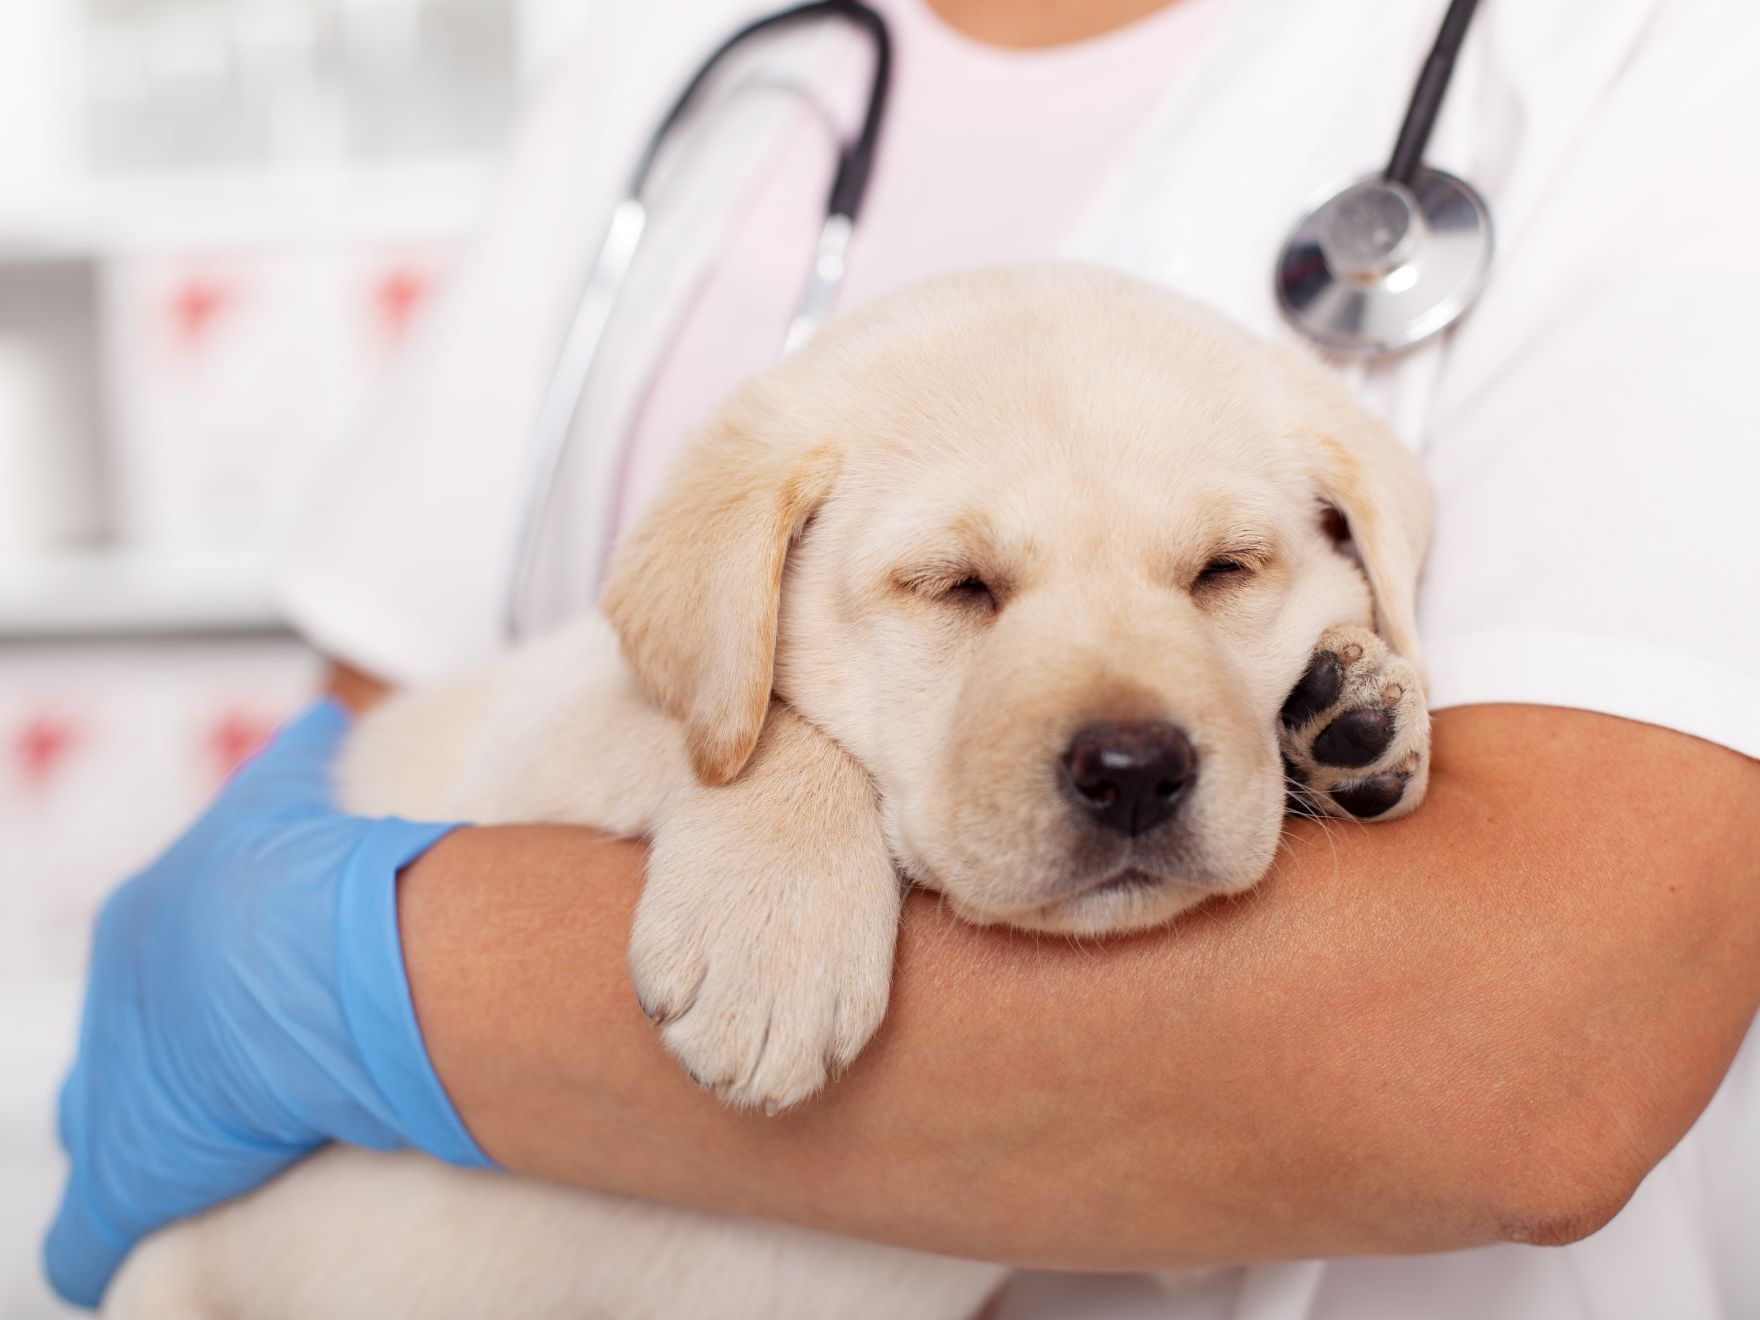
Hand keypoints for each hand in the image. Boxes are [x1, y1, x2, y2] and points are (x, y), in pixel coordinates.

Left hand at [44, 701, 487, 1308]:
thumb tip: (328, 711)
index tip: (237, 995)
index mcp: (146, 922)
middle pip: (111, 1048)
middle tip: (204, 1079)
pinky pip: (87, 1239)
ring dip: (135, 1141)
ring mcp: (113, 1094)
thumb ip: (301, 751)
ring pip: (96, 1127)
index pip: (152, 962)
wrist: (295, 947)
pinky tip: (102, 1263)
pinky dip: (97, 1251)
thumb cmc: (300, 875)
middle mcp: (115, 1006)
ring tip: (180, 1155)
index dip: (196, 985)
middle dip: (151, 1062)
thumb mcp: (288, 792)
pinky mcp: (125, 1178)